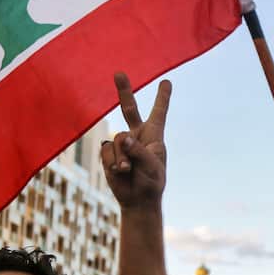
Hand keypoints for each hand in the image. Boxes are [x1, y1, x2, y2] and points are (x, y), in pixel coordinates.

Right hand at [101, 72, 169, 208]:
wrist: (137, 201)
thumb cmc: (151, 183)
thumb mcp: (151, 166)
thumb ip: (138, 150)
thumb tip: (121, 138)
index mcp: (154, 135)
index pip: (159, 112)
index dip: (162, 97)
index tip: (166, 81)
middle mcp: (137, 136)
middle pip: (129, 109)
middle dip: (123, 91)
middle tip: (118, 73)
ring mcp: (122, 144)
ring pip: (117, 140)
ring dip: (122, 157)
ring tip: (129, 170)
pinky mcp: (109, 154)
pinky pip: (107, 151)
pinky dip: (112, 162)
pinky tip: (120, 172)